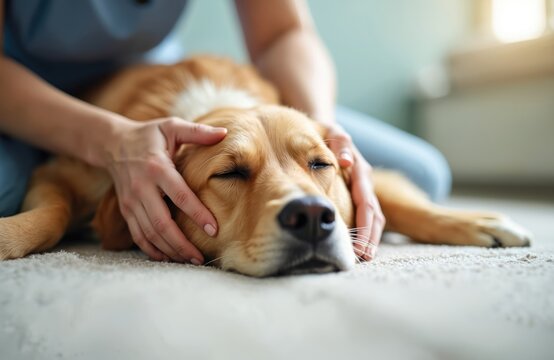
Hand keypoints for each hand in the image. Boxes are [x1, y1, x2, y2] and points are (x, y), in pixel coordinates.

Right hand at [105, 117, 226, 263]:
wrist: (113, 144)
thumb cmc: (149, 135)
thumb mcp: (171, 126)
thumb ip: (197, 132)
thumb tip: (225, 132)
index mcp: (156, 167)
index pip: (179, 195)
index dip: (197, 213)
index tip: (214, 229)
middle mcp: (141, 188)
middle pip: (161, 223)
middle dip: (181, 243)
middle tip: (201, 257)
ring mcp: (131, 202)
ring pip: (149, 234)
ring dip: (169, 250)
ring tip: (190, 260)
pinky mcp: (126, 211)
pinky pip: (138, 236)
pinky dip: (152, 250)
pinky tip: (168, 258)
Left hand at [323, 123, 384, 260]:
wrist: (329, 132)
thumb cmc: (327, 134)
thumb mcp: (332, 131)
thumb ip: (340, 142)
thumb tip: (345, 162)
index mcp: (360, 171)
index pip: (366, 203)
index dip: (364, 225)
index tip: (359, 245)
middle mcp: (365, 182)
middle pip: (374, 214)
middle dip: (370, 237)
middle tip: (363, 257)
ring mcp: (363, 188)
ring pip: (374, 217)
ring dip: (371, 238)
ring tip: (364, 257)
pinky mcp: (358, 193)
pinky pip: (367, 215)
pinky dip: (366, 232)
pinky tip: (360, 247)